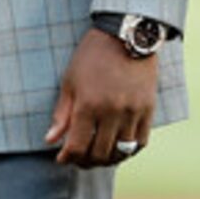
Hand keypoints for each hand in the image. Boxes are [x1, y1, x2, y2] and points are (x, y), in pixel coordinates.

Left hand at [46, 26, 157, 168]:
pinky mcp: (148, 110)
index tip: (61, 159)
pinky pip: (141, 142)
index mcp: (88, 105)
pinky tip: (118, 150)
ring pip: (122, 152)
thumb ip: (62, 114)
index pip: (77, 146)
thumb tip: (50, 141)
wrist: (126, 36)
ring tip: (97, 158)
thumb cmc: (92, 57)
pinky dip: (129, 151)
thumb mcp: (70, 82)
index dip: (67, 158)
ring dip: (108, 160)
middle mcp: (112, 112)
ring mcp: (133, 112)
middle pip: (99, 153)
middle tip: (78, 160)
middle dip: (85, 162)